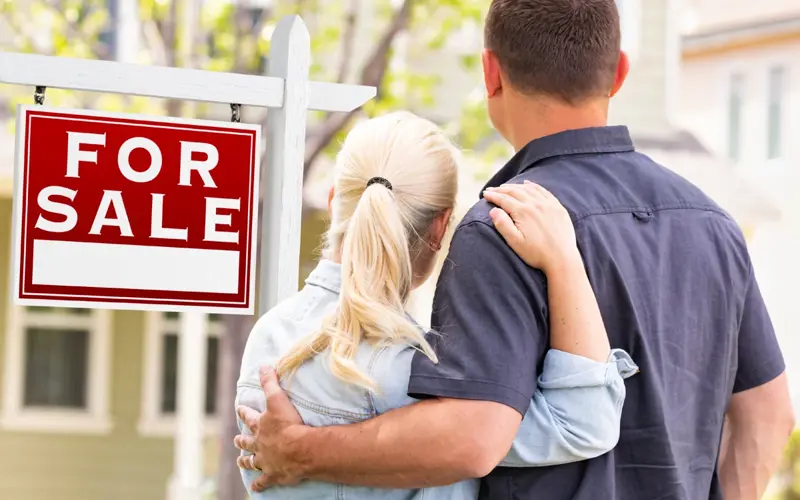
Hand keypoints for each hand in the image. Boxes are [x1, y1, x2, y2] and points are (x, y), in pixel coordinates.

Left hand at [233, 366, 306, 491]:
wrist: (299, 449)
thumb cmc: (289, 424)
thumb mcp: (278, 399)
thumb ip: (270, 382)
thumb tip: (262, 366)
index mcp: (261, 425)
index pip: (249, 416)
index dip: (244, 411)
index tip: (239, 408)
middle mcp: (259, 444)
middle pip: (247, 442)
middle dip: (242, 440)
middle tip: (237, 439)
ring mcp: (265, 461)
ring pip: (251, 462)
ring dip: (246, 461)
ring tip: (241, 462)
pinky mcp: (273, 475)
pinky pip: (263, 482)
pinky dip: (258, 484)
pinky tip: (254, 488)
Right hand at [483, 181, 580, 272]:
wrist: (562, 259)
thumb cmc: (537, 254)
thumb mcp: (515, 242)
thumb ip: (503, 225)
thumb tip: (493, 210)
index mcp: (523, 212)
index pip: (504, 199)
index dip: (493, 196)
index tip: (484, 194)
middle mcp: (536, 204)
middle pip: (514, 191)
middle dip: (500, 189)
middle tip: (490, 190)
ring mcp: (548, 204)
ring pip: (528, 189)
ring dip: (514, 186)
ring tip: (505, 187)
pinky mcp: (558, 207)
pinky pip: (543, 191)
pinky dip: (533, 185)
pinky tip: (527, 184)